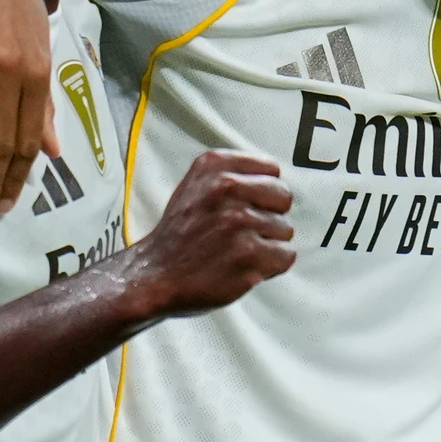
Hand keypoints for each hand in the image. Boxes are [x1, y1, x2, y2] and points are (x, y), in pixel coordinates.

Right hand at [124, 150, 296, 315]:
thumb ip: (233, 175)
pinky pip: (285, 256)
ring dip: (267, 243)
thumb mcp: (196, 185)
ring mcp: (238, 223)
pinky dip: (271, 265)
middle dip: (270, 215)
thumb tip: (275, 179)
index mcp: (215, 166)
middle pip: (283, 197)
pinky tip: (246, 265)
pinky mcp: (248, 256)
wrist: (155, 274)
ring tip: (238, 249)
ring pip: (285, 230)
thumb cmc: (180, 234)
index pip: (271, 169)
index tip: (250, 204)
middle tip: (245, 230)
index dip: (264, 191)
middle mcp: (227, 189)